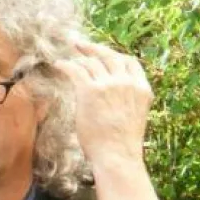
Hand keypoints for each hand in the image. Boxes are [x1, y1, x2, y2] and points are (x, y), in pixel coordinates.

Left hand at [54, 40, 152, 167]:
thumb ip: (126, 102)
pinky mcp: (91, 91)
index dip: (114, 56)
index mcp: (141, 88)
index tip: (103, 54)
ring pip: (91, 63)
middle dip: (93, 49)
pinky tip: (58, 65)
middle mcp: (127, 82)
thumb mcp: (132, 117)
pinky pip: (76, 71)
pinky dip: (66, 65)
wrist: (117, 155)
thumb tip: (111, 100)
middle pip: (109, 56)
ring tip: (66, 58)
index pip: (129, 63)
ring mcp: (109, 85)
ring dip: (77, 59)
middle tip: (79, 44)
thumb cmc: (121, 145)